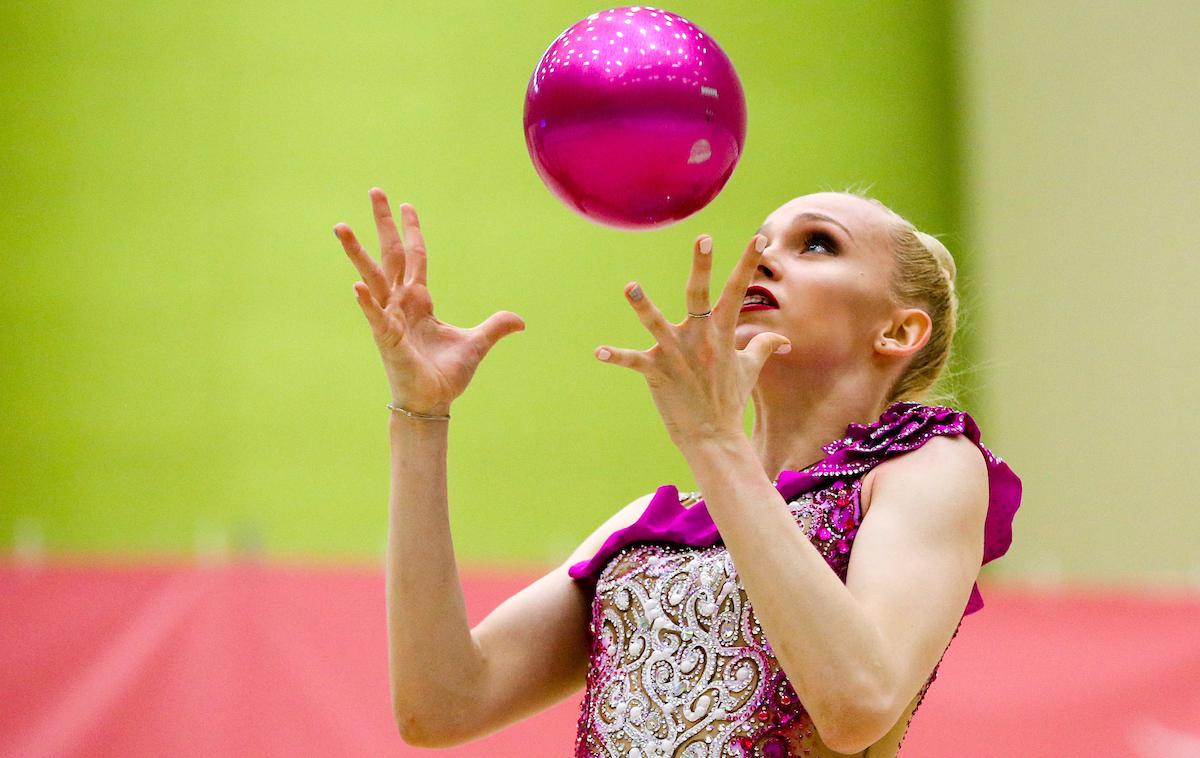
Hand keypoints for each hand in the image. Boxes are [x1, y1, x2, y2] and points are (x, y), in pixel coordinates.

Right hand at [335, 187, 524, 414]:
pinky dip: (366, 302)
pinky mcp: (388, 339)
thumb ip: (496, 327)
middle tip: (376, 190)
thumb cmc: (446, 374)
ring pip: (372, 277)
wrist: (433, 403)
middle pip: (391, 254)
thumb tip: (520, 321)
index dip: (412, 230)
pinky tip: (356, 285)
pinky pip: (375, 317)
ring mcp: (390, 318)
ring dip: (357, 252)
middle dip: (383, 223)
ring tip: (340, 227)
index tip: (406, 205)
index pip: (416, 256)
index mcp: (420, 300)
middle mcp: (401, 303)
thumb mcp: (477, 344)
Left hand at [594, 234, 790, 446]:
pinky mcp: (657, 373)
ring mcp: (677, 355)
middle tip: (703, 238)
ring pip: (657, 324)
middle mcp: (700, 339)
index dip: (749, 264)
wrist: (714, 437)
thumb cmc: (730, 400)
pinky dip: (616, 356)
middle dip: (702, 266)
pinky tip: (599, 352)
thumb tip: (783, 340)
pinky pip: (633, 362)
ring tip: (630, 286)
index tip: (759, 238)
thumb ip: (763, 347)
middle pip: (699, 295)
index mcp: (721, 333)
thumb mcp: (750, 370)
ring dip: (642, 306)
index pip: (738, 291)